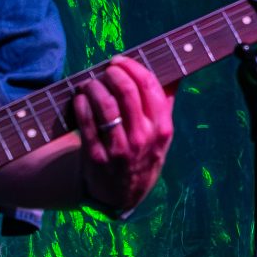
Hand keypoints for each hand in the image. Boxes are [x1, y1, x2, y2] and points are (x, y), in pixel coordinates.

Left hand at [74, 55, 174, 211]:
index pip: (150, 86)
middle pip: (127, 91)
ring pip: (105, 104)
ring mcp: (120, 149)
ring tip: (90, 84)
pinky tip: (80, 99)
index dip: (133, 67)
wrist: (123, 195)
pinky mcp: (97, 157)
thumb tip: (176, 72)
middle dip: (112, 73)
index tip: (120, 61)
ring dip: (94, 86)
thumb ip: (166, 103)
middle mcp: (143, 138)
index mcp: (162, 128)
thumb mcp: (161, 134)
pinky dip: (81, 104)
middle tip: (105, 70)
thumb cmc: (142, 155)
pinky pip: (86, 123)